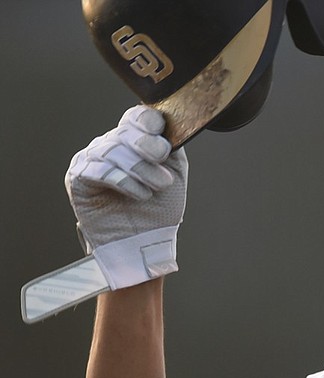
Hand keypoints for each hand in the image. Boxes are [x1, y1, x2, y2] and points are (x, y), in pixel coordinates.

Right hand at [65, 105, 187, 289]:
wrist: (145, 244)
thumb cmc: (158, 212)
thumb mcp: (175, 175)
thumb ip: (173, 148)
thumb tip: (170, 127)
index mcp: (133, 142)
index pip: (137, 117)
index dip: (149, 123)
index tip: (165, 143)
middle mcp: (110, 146)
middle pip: (125, 132)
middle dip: (148, 149)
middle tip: (164, 175)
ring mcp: (91, 160)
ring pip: (112, 150)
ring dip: (139, 170)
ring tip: (155, 189)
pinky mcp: (78, 178)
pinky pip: (98, 170)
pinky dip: (122, 181)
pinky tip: (139, 194)